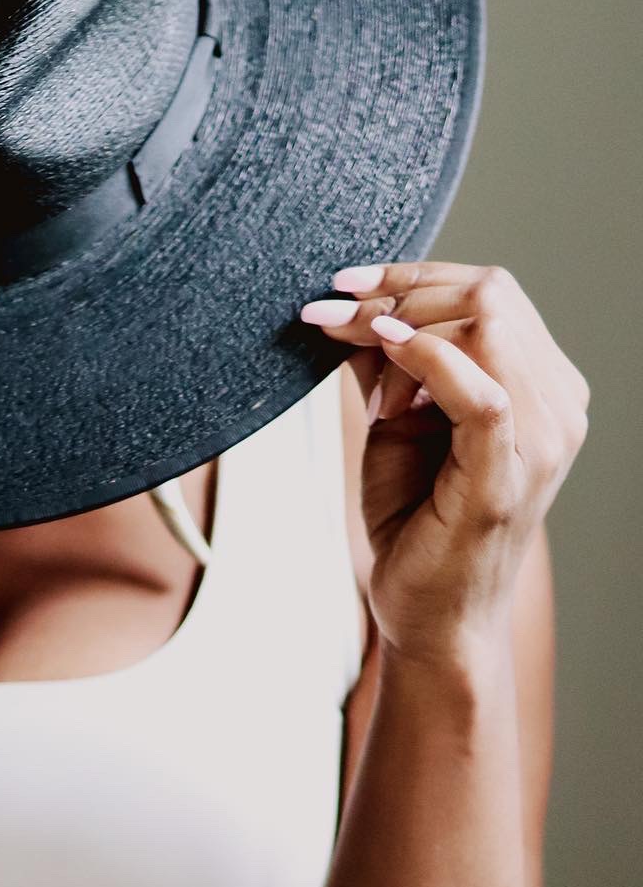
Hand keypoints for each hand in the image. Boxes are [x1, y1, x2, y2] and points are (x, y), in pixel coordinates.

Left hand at [300, 261, 587, 669]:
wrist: (426, 611)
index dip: (415, 274)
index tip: (344, 280)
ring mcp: (540, 443)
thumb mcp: (394, 418)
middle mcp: (555, 408)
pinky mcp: (505, 478)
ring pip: (489, 328)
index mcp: (538, 387)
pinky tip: (381, 344)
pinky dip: (428, 357)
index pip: (491, 294)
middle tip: (331, 305)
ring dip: (399, 317)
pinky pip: (483, 393)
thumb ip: (387, 361)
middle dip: (400, 289)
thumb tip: (356, 304)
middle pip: (490, 297)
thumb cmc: (415, 515)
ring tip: (341, 331)